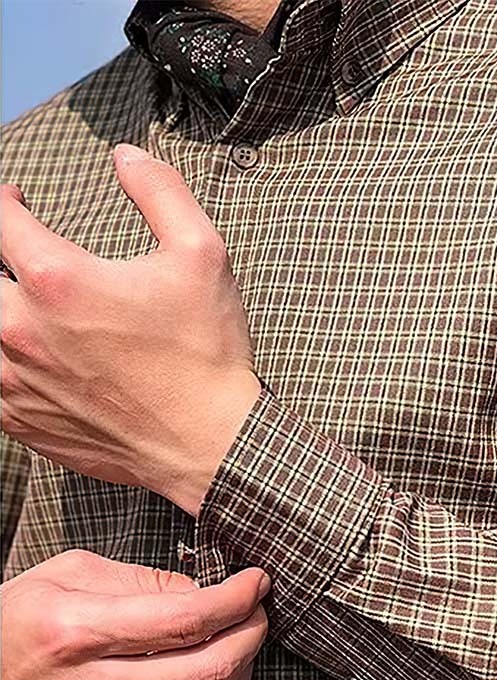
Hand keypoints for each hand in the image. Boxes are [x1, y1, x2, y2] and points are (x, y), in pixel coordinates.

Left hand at [0, 145, 260, 516]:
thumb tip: (127, 156)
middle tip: (21, 257)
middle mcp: (21, 328)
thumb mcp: (203, 256)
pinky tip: (24, 355)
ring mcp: (13, 379)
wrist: (212, 443)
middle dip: (1, 259)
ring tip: (26, 306)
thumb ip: (160, 192)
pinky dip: (3, 362)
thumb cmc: (207, 355)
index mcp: (57, 278)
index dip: (5, 199)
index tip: (18, 200)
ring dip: (3, 312)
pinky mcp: (19, 419)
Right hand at [0, 548, 269, 679]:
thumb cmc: (17, 623)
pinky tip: (216, 669)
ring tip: (242, 637)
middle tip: (258, 607)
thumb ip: (144, 580)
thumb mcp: (69, 575)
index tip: (257, 581)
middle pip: (214, 668)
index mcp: (79, 633)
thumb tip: (208, 591)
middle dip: (254, 631)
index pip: (188, 619)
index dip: (238, 597)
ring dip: (246, 667)